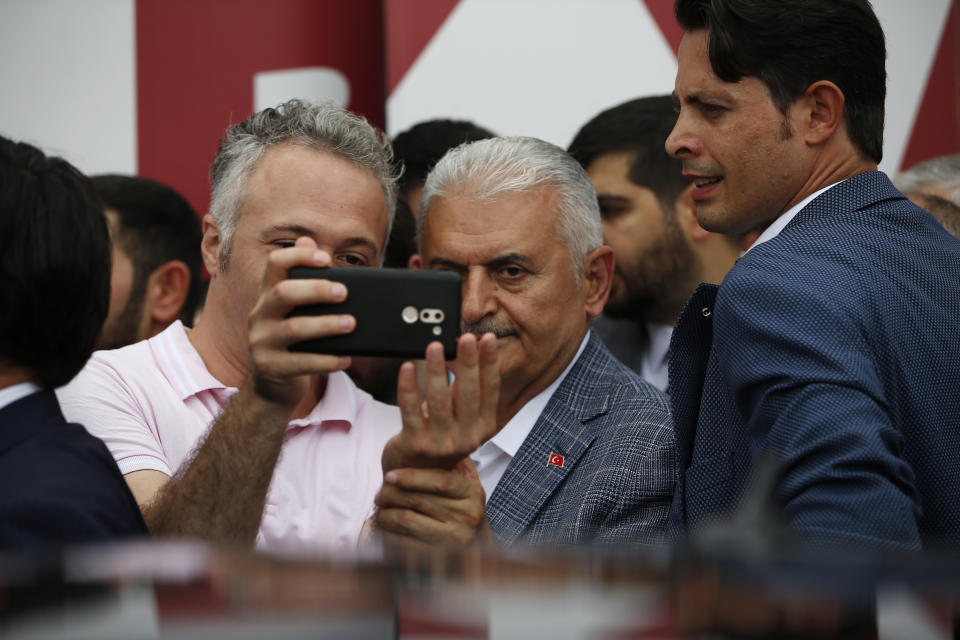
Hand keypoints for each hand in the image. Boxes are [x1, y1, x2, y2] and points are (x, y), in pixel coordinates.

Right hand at [247, 236, 356, 408]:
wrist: (272, 385)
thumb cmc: (294, 341)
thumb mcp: (296, 312)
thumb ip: (306, 282)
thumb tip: (316, 246)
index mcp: (268, 295)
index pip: (275, 264)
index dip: (298, 256)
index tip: (326, 259)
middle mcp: (260, 315)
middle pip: (283, 293)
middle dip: (315, 290)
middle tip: (344, 292)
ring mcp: (261, 342)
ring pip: (293, 329)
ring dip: (326, 325)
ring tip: (351, 324)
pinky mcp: (269, 368)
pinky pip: (300, 363)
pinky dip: (326, 360)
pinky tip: (345, 358)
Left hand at [375, 458, 491, 547]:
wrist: (475, 546)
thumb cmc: (461, 507)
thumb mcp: (464, 483)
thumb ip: (451, 462)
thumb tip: (429, 430)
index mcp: (472, 492)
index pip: (439, 481)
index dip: (411, 476)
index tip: (389, 475)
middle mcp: (467, 515)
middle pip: (418, 500)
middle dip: (391, 494)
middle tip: (379, 494)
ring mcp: (454, 537)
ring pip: (408, 520)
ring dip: (386, 513)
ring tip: (380, 508)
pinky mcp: (438, 555)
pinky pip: (404, 542)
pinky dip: (389, 533)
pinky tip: (385, 526)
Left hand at [381, 332, 499, 471]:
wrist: (416, 475)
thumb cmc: (441, 437)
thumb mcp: (462, 417)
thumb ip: (466, 390)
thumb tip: (468, 349)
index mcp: (484, 427)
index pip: (490, 390)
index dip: (490, 363)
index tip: (488, 339)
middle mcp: (467, 437)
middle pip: (468, 394)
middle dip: (468, 362)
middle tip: (465, 337)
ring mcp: (441, 443)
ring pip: (440, 400)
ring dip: (436, 370)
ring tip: (434, 346)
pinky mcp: (416, 444)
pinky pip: (411, 410)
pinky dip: (408, 387)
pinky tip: (406, 368)